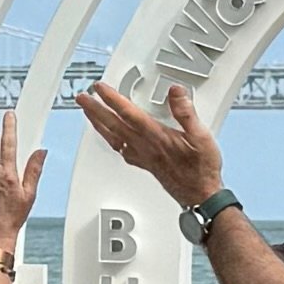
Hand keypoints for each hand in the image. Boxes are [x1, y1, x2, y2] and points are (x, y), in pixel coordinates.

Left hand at [70, 72, 224, 207]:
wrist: (200, 195)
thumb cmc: (201, 169)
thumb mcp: (201, 136)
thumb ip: (186, 112)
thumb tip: (176, 92)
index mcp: (157, 136)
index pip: (129, 113)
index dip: (112, 98)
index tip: (100, 88)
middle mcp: (145, 147)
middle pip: (113, 125)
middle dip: (95, 109)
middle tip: (82, 98)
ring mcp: (142, 156)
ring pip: (113, 138)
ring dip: (97, 124)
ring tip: (88, 114)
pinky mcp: (144, 164)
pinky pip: (120, 150)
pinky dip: (110, 140)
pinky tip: (108, 138)